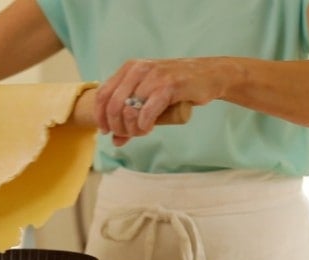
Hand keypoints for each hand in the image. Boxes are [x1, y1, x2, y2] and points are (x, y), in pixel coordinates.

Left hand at [94, 58, 225, 145]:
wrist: (209, 76)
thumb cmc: (176, 89)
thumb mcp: (149, 98)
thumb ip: (131, 117)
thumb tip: (115, 141)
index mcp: (129, 68)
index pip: (102, 94)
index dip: (100, 116)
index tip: (106, 131)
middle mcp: (138, 69)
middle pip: (113, 105)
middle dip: (117, 126)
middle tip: (128, 135)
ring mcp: (154, 76)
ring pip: (129, 109)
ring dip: (132, 128)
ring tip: (141, 132)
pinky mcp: (169, 85)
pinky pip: (147, 110)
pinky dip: (144, 124)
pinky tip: (147, 128)